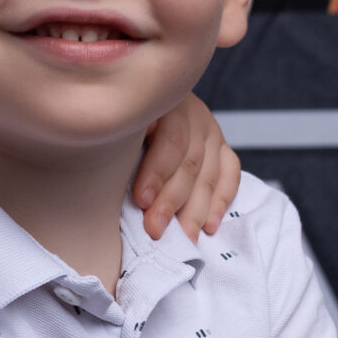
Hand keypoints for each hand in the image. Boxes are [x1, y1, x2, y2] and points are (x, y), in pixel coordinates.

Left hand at [132, 95, 238, 241]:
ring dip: (196, 210)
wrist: (142, 100)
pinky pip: (230, 174)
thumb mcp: (118, 124)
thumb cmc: (122, 121)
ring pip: (209, 173)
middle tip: (156, 230)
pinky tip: (210, 225)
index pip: (170, 141)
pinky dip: (221, 201)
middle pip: (190, 162)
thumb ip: (119, 146)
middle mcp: (192, 114)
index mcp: (164, 103)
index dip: (157, 173)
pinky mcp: (221, 145)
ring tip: (184, 237)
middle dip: (172, 201)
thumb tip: (108, 185)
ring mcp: (210, 129)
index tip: (142, 201)